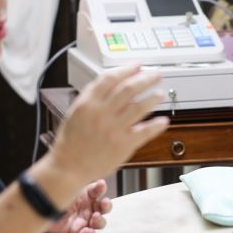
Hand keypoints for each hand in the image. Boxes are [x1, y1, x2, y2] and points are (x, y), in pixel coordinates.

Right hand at [43, 66, 168, 200]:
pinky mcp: (123, 145)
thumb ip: (91, 96)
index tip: (137, 66)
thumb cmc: (71, 141)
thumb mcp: (76, 111)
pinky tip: (163, 121)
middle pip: (129, 89)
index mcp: (89, 103)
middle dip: (145, 79)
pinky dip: (156, 125)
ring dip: (152, 98)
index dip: (127, 69)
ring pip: (139, 107)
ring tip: (161, 94)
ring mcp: (114, 129)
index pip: (111, 78)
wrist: (69, 166)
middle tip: (156, 75)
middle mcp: (102, 113)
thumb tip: (109, 82)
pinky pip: (144, 132)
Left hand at [45, 180, 112, 232]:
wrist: (36, 211)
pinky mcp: (77, 231)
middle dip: (106, 205)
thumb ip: (76, 182)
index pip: (98, 190)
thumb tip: (90, 176)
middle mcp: (86, 206)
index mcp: (84, 193)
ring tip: (95, 218)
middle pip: (104, 207)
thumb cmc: (49, 196)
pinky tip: (87, 231)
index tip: (100, 185)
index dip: (101, 188)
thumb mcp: (63, 188)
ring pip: (99, 221)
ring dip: (100, 220)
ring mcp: (83, 219)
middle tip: (103, 204)